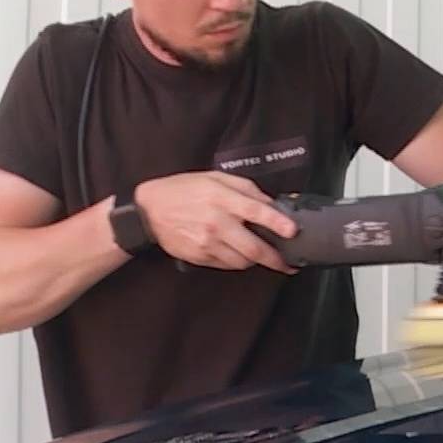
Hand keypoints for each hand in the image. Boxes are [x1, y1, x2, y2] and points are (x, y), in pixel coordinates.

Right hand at [132, 172, 299, 272]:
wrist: (149, 211)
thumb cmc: (184, 190)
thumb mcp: (214, 178)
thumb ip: (244, 188)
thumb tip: (270, 203)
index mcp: (222, 198)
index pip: (257, 211)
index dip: (278, 222)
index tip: (293, 231)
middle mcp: (216, 222)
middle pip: (254, 248)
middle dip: (276, 259)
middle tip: (289, 264)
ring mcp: (207, 243)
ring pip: (242, 261)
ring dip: (256, 261)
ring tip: (261, 255)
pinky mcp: (199, 256)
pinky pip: (227, 265)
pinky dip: (237, 262)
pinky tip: (239, 254)